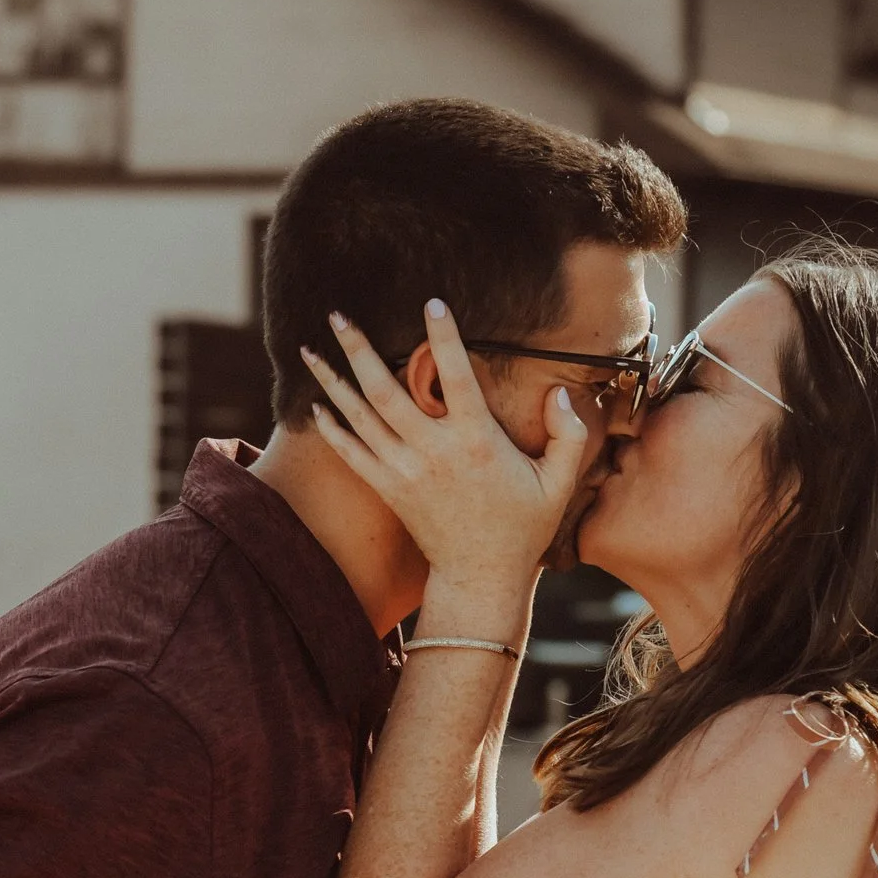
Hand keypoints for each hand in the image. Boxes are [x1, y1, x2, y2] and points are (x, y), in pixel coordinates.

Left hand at [304, 300, 588, 593]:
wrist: (480, 576)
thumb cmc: (522, 526)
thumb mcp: (558, 483)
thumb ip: (568, 435)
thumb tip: (558, 394)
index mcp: (476, 441)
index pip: (456, 376)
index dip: (444, 337)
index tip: (431, 301)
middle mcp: (433, 451)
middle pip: (386, 390)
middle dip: (358, 349)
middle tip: (337, 314)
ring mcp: (404, 471)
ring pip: (360, 417)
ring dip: (333, 380)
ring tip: (309, 348)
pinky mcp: (388, 490)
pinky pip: (351, 453)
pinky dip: (332, 428)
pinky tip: (317, 404)